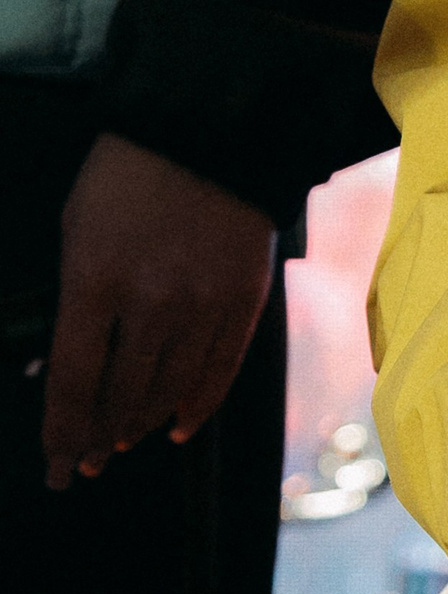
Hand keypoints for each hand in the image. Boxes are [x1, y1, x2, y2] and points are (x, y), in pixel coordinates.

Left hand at [42, 133, 275, 489]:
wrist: (210, 127)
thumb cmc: (127, 173)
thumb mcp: (75, 228)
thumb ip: (71, 299)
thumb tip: (61, 366)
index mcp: (96, 280)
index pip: (71, 382)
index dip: (61, 433)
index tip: (57, 466)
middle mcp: (151, 302)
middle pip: (120, 396)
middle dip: (97, 438)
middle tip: (86, 460)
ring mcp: (204, 303)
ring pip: (170, 391)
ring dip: (142, 423)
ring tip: (124, 439)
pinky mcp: (246, 297)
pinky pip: (221, 370)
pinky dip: (199, 405)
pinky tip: (181, 424)